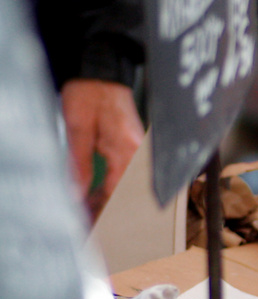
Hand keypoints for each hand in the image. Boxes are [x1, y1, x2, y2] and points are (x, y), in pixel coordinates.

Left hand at [60, 78, 143, 220]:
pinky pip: (125, 175)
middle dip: (109, 211)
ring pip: (126, 186)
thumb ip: (79, 163)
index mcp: (128, 150)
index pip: (120, 192)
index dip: (105, 212)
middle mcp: (138, 153)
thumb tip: (77, 193)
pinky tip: (95, 196)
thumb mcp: (77, 129)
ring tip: (89, 214)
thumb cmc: (89, 94)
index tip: (93, 226)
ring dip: (109, 201)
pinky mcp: (132, 148)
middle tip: (90, 225)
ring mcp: (137, 151)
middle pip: (127, 193)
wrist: (100, 72)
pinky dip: (111, 188)